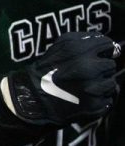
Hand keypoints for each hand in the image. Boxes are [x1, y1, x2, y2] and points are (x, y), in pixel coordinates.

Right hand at [3, 32, 118, 126]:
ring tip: (82, 87)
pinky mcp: (95, 105)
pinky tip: (83, 98)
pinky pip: (108, 100)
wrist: (33, 96)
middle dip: (100, 68)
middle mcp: (88, 68)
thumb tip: (111, 46)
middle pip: (110, 65)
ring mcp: (93, 88)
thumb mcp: (61, 45)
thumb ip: (85, 40)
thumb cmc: (48, 69)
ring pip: (111, 83)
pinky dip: (98, 100)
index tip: (96, 56)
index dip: (103, 50)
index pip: (108, 45)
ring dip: (100, 85)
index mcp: (79, 50)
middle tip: (84, 74)